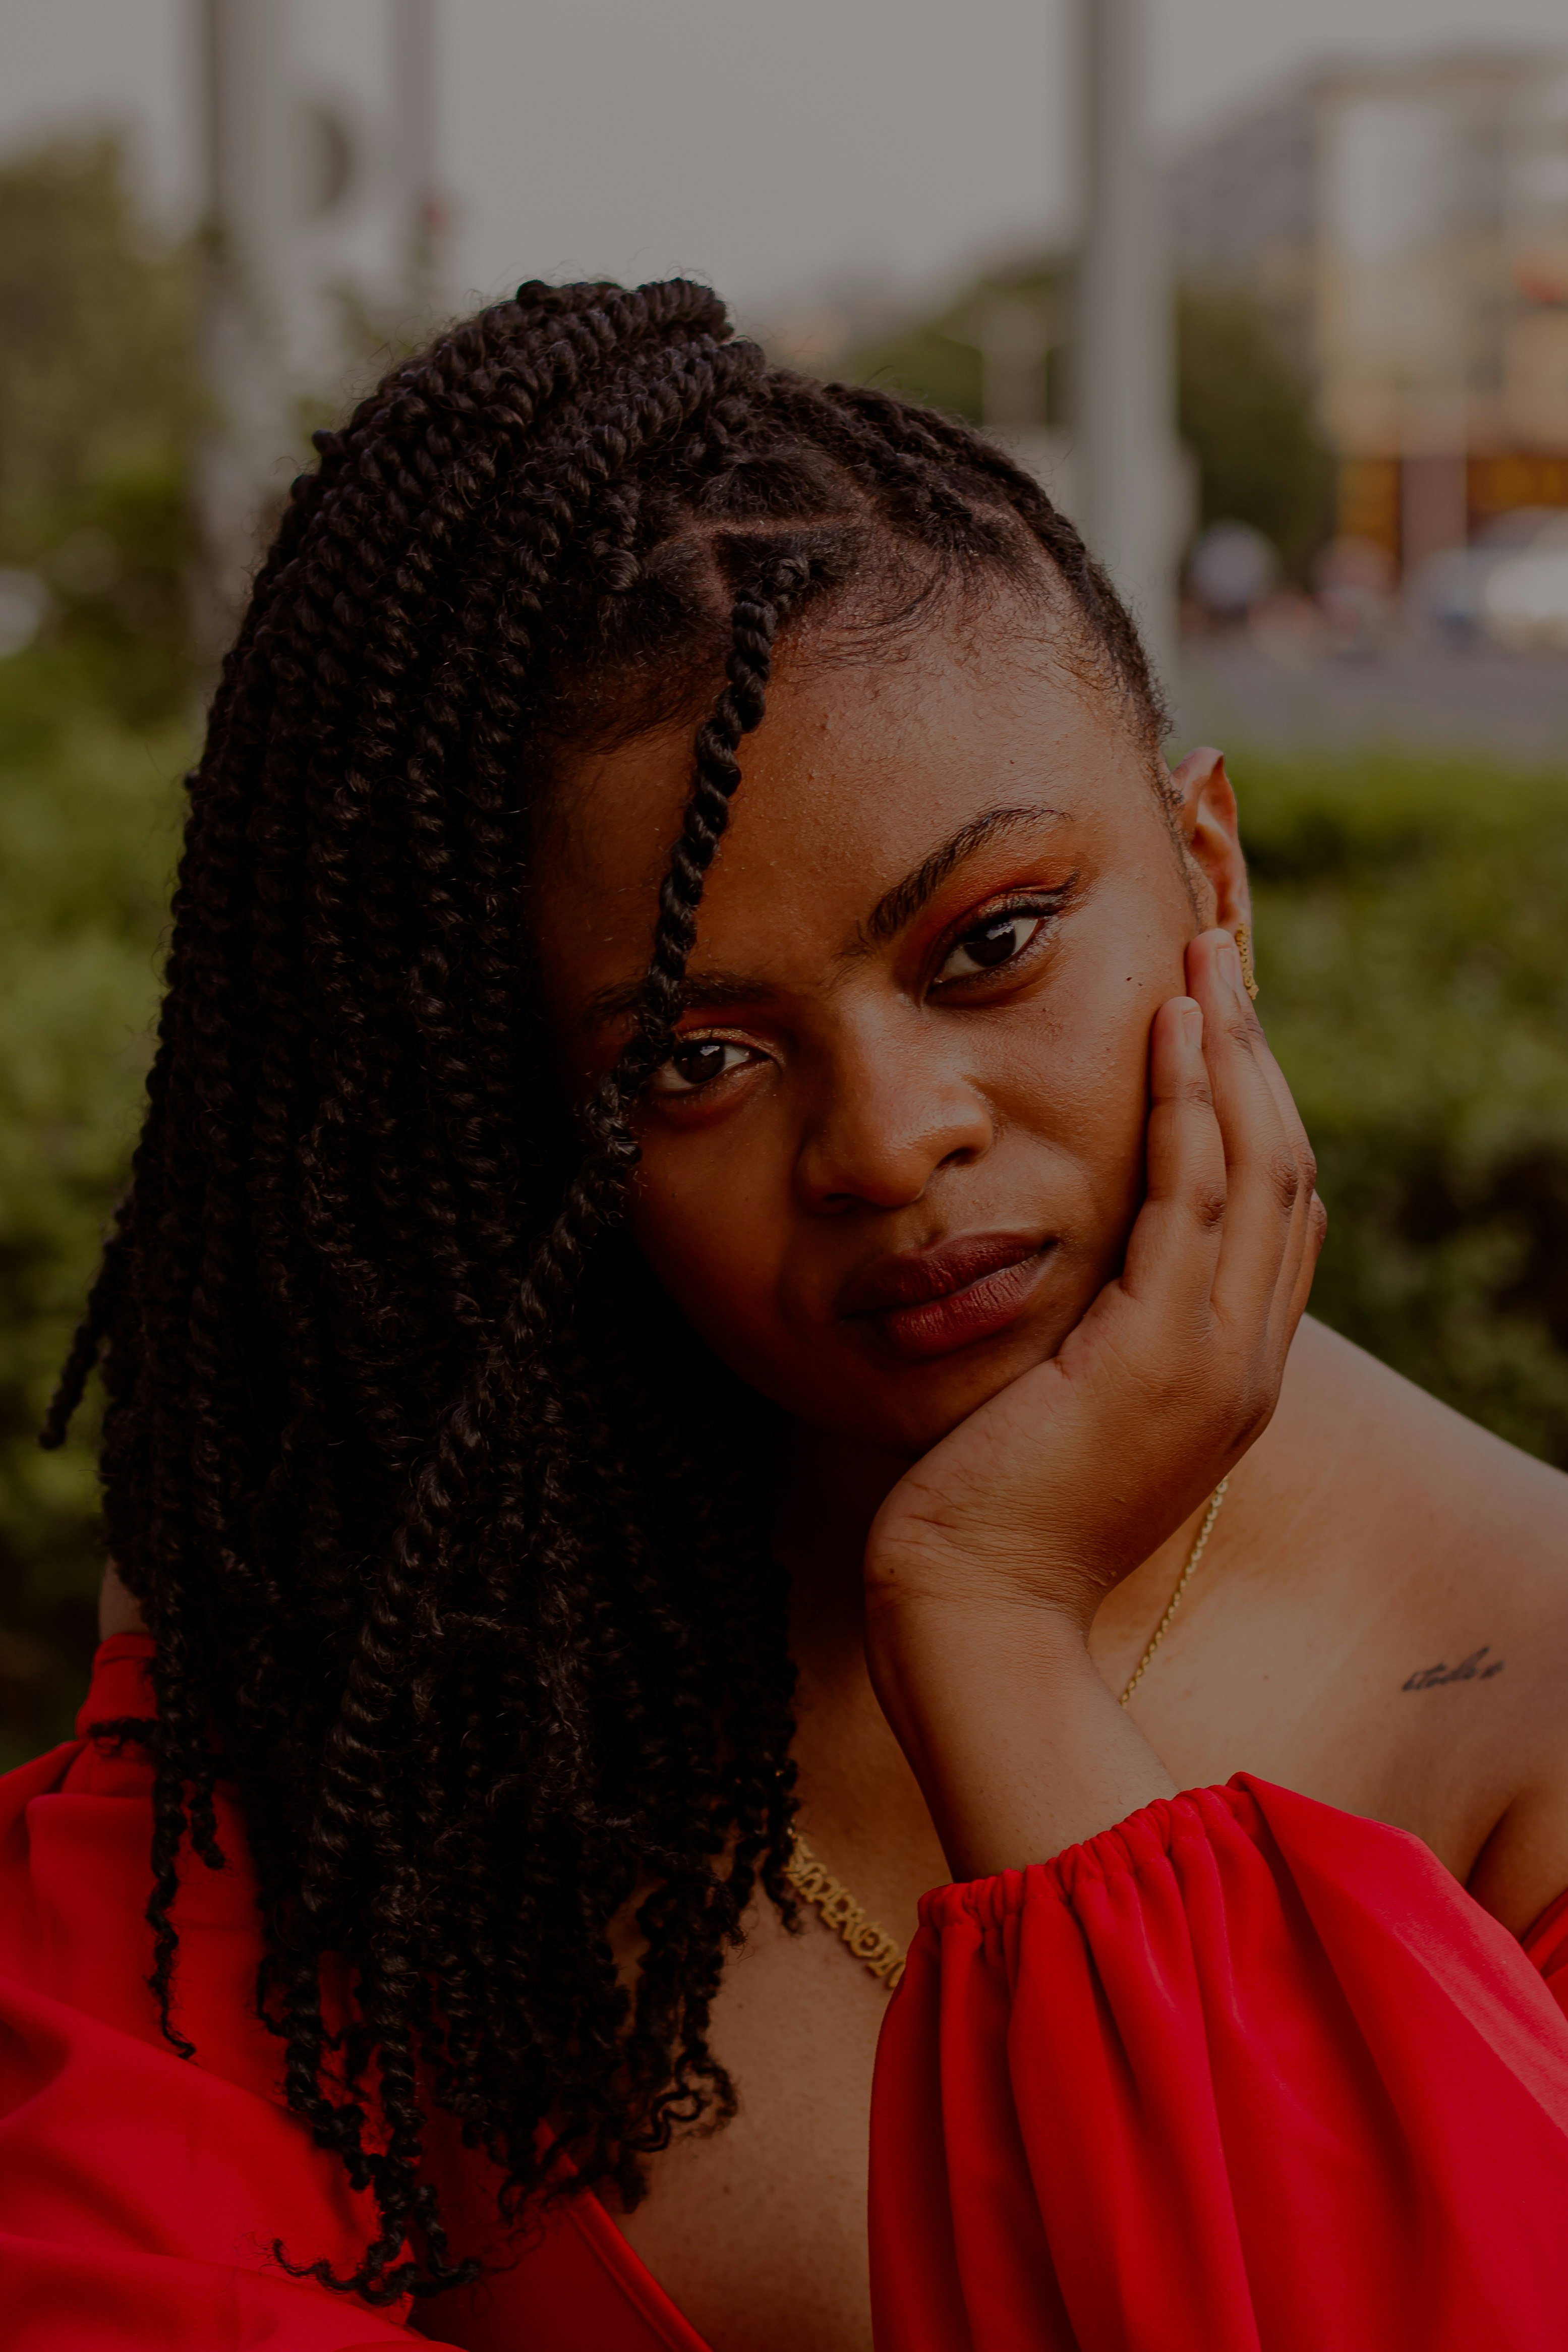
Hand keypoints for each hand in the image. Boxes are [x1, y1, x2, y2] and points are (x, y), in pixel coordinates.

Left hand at [864, 928, 1323, 1642]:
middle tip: (1221, 960)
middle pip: (1283, 1174)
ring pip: (1254, 1170)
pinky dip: (1186, 1108)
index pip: (1272, 1217)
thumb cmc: (990, 1513)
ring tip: (1204, 961)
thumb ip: (1096, 1336)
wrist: (974, 1612)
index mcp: (1228, 1376)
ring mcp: (1213, 1362)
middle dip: (1255, 1059)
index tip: (1216, 1025)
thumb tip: (1079, 1270)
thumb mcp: (1064, 1407)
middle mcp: (1243, 1364)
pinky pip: (1190, 1200)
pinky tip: (1171, 1034)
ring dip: (1231, 1054)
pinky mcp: (1155, 1357)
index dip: (1254, 1109)